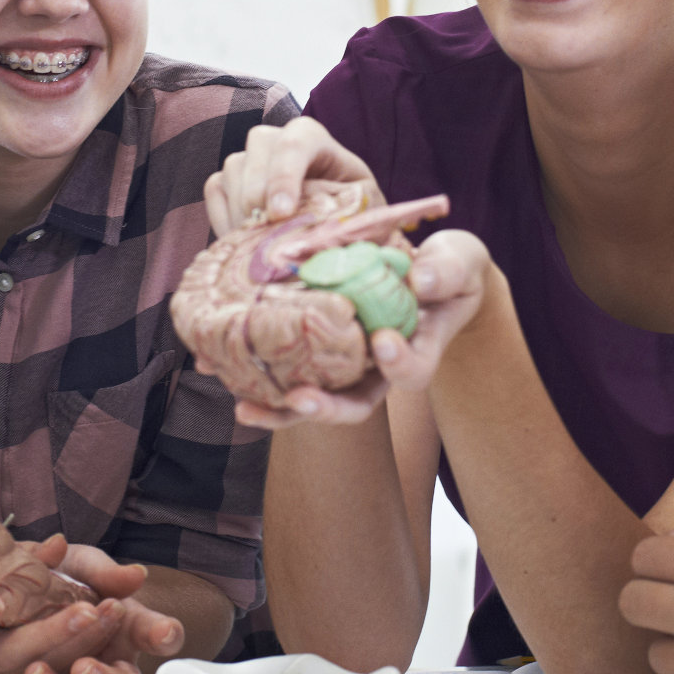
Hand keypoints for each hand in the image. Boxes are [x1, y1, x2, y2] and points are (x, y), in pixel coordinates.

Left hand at [0, 545, 187, 673]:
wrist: (24, 593)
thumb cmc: (65, 578)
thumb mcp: (83, 566)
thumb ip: (106, 573)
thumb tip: (136, 574)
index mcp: (128, 630)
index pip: (160, 635)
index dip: (164, 636)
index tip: (162, 632)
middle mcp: (111, 665)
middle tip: (83, 667)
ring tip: (34, 671)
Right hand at [203, 118, 378, 236]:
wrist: (334, 224)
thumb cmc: (354, 212)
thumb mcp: (363, 208)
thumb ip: (347, 211)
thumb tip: (320, 232)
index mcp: (317, 140)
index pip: (297, 141)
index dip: (284, 175)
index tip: (280, 214)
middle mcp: (280, 140)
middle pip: (259, 147)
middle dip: (258, 193)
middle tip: (264, 234)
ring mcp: (252, 158)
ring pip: (233, 169)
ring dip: (242, 211)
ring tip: (259, 246)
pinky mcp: (230, 180)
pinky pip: (215, 190)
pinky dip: (223, 217)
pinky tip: (243, 242)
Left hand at [232, 230, 497, 428]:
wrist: (431, 274)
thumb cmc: (449, 269)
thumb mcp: (458, 263)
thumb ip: (445, 271)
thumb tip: (420, 280)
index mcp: (418, 350)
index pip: (411, 371)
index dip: (398, 362)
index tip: (383, 339)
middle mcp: (378, 369)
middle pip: (355, 404)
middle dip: (326, 408)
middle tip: (300, 400)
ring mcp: (346, 365)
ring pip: (314, 399)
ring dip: (279, 410)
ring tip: (244, 409)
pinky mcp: (315, 350)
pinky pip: (285, 369)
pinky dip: (252, 374)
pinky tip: (215, 364)